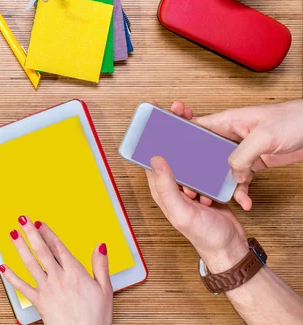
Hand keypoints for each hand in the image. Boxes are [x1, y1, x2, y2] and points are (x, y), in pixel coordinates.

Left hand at [0, 216, 111, 324]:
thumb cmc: (95, 317)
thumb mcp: (105, 289)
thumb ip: (100, 266)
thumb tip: (100, 246)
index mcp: (75, 273)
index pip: (59, 247)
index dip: (48, 232)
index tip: (40, 222)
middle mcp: (58, 278)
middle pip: (42, 250)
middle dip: (31, 233)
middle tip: (22, 219)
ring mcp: (47, 289)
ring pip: (30, 264)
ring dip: (20, 247)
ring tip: (13, 234)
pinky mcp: (38, 301)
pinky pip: (22, 287)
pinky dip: (11, 276)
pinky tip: (3, 266)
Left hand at [146, 157, 248, 272]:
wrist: (232, 248)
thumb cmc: (205, 236)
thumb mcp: (182, 211)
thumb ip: (167, 187)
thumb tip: (155, 161)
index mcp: (163, 195)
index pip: (151, 168)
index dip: (152, 152)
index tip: (157, 135)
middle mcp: (176, 192)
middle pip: (174, 164)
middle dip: (181, 157)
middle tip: (189, 149)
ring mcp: (193, 191)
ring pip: (192, 168)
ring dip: (200, 169)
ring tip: (205, 179)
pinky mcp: (209, 191)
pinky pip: (208, 176)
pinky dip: (213, 176)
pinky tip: (217, 181)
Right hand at [190, 99, 302, 209]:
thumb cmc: (294, 120)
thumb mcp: (263, 137)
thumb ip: (241, 156)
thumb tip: (231, 173)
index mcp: (227, 121)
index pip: (195, 128)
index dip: (180, 137)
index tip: (168, 151)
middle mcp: (231, 134)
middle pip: (206, 153)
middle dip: (199, 170)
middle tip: (192, 185)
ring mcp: (243, 149)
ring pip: (223, 169)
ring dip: (222, 185)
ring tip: (219, 198)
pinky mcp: (255, 161)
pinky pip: (241, 177)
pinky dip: (242, 190)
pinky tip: (244, 200)